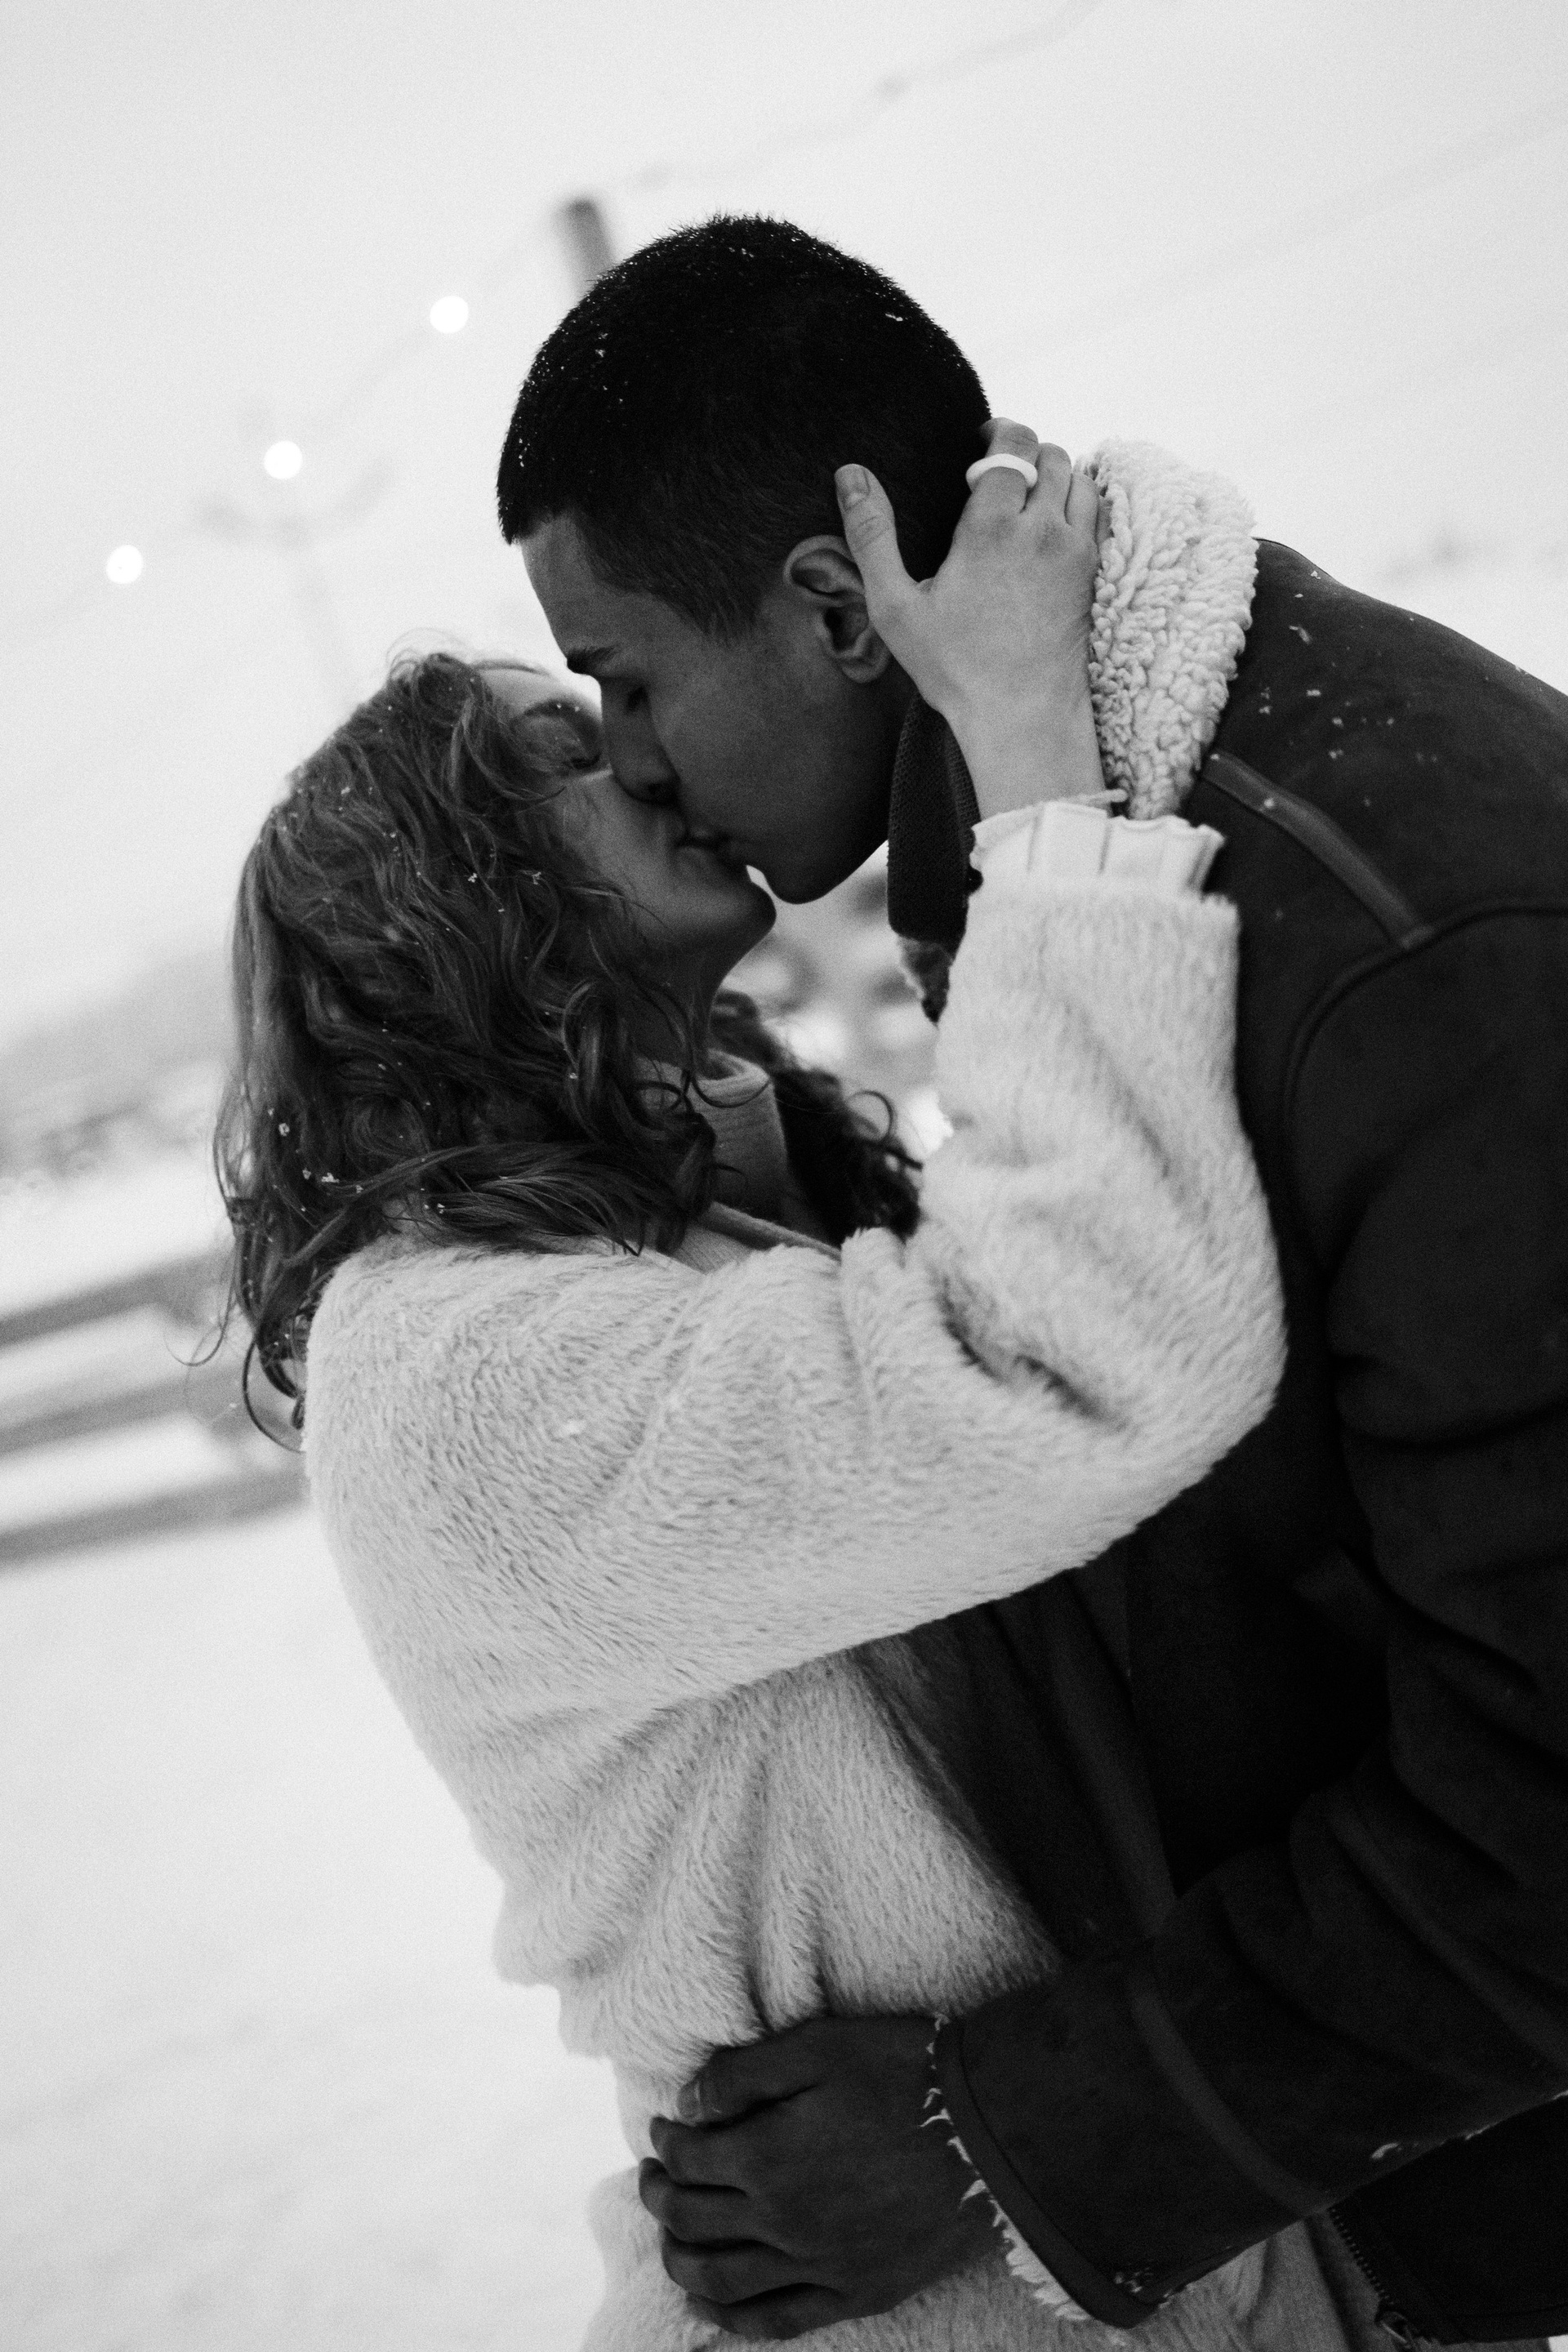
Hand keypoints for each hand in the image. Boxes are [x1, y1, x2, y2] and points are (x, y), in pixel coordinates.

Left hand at [638, 2014, 995, 2339]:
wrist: (994, 2131)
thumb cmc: (906, 2074)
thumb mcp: (819, 2046)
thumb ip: (743, 2074)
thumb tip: (687, 2104)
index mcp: (767, 2157)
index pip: (685, 2158)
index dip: (664, 2139)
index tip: (662, 2126)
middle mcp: (782, 2222)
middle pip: (691, 2220)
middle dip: (658, 2195)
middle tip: (651, 2175)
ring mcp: (819, 2265)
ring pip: (719, 2281)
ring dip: (679, 2260)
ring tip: (670, 2236)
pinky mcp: (857, 2293)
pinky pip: (777, 2321)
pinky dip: (732, 2321)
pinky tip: (711, 2308)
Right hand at [835, 420, 1104, 817]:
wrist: (1022, 717)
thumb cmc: (955, 668)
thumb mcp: (895, 607)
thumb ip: (871, 536)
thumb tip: (851, 475)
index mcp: (991, 526)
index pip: (1011, 444)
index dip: (996, 434)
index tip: (976, 447)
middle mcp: (1041, 528)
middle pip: (1050, 454)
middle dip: (1024, 452)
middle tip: (996, 473)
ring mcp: (1074, 550)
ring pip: (1079, 479)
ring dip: (1055, 475)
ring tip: (1025, 497)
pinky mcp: (1092, 575)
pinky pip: (1098, 513)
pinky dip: (1079, 503)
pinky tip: (1052, 525)